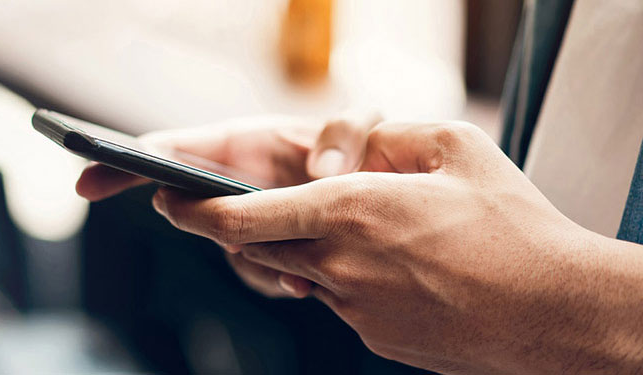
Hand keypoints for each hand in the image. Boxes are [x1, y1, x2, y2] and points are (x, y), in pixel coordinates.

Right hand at [76, 111, 379, 297]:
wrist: (399, 203)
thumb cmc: (374, 149)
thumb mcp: (362, 126)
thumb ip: (343, 135)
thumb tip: (324, 176)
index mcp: (242, 143)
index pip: (169, 149)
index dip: (124, 163)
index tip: (89, 179)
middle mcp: (235, 183)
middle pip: (183, 204)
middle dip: (189, 220)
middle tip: (218, 229)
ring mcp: (251, 221)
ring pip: (228, 247)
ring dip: (254, 260)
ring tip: (292, 270)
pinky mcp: (274, 253)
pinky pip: (261, 273)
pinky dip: (281, 280)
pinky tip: (306, 284)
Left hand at [153, 121, 642, 372]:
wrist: (556, 314)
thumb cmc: (515, 229)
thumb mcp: (457, 149)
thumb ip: (390, 134)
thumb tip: (349, 143)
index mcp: (349, 211)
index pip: (239, 217)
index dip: (192, 209)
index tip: (167, 199)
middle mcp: (338, 264)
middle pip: (257, 247)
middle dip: (239, 228)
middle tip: (232, 209)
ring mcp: (353, 307)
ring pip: (301, 273)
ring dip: (308, 252)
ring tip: (363, 236)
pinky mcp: (372, 338)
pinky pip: (340, 301)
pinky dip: (348, 281)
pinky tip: (397, 271)